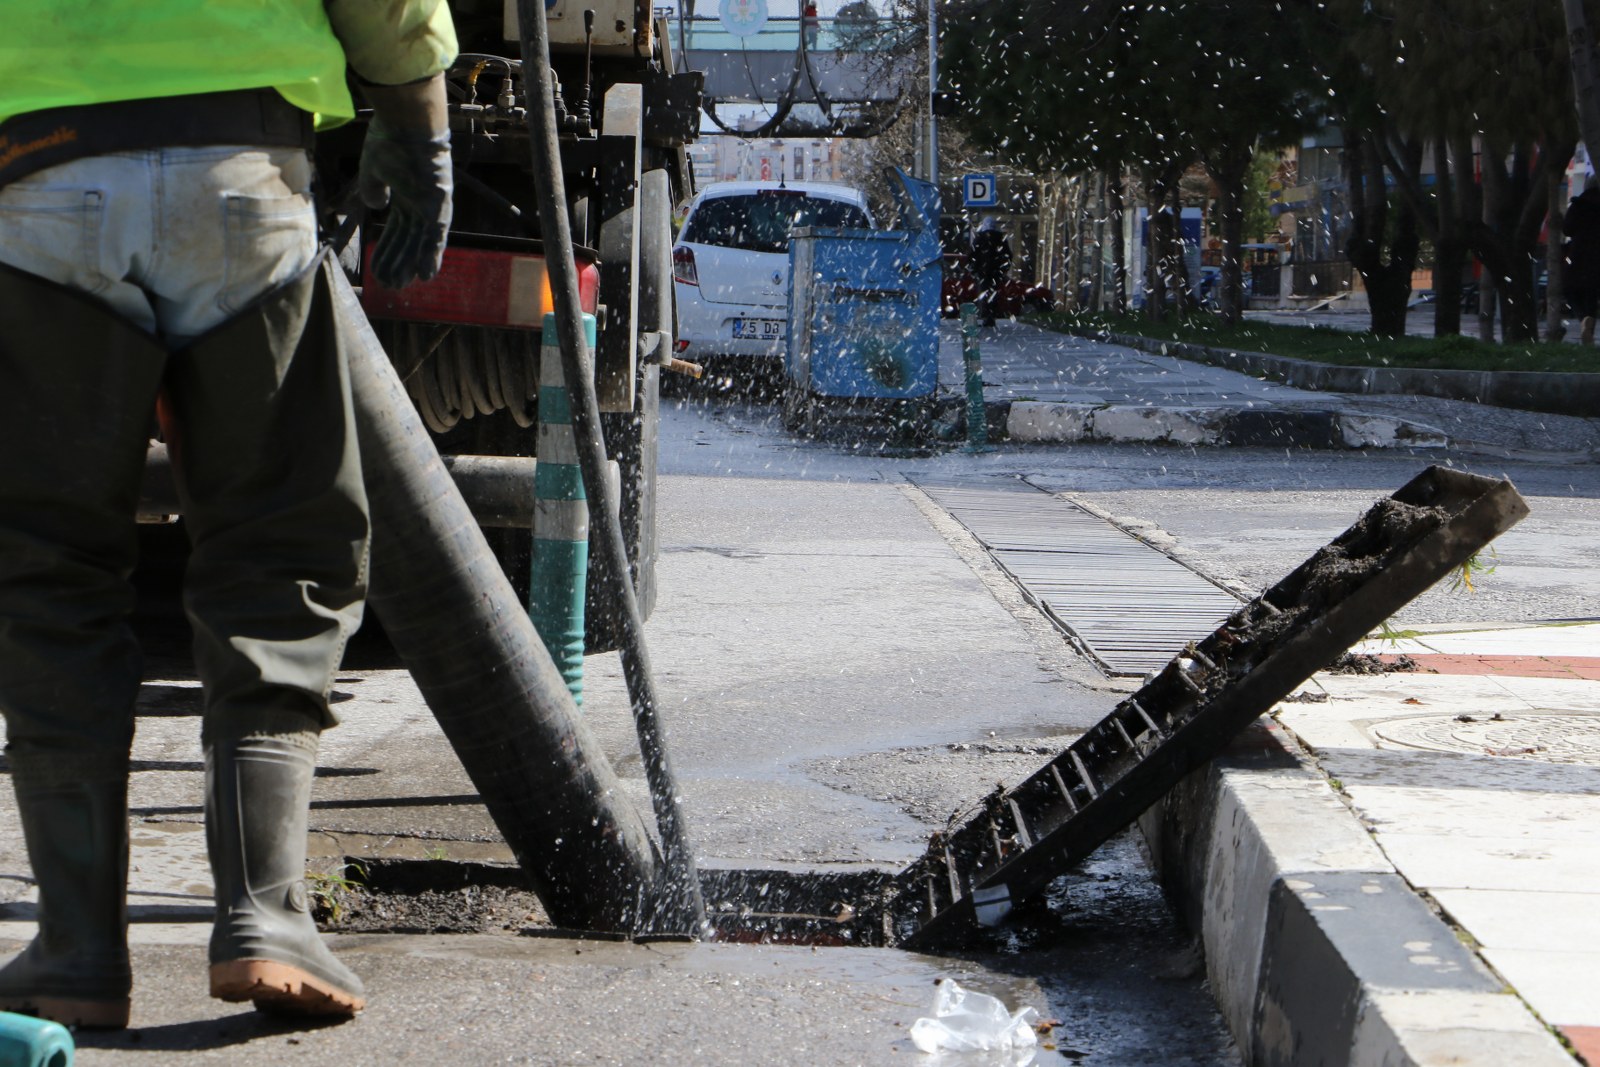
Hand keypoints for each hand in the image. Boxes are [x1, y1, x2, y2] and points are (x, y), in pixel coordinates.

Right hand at [358, 76, 452, 288]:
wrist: (406, 120)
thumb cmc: (390, 138)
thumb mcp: (374, 168)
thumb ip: (374, 189)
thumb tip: (376, 206)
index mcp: (406, 194)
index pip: (397, 228)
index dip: (387, 249)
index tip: (377, 268)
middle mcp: (421, 202)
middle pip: (408, 239)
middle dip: (398, 263)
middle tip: (389, 286)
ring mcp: (431, 204)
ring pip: (420, 241)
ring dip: (411, 265)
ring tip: (401, 286)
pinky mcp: (438, 205)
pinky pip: (434, 235)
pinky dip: (430, 255)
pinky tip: (425, 275)